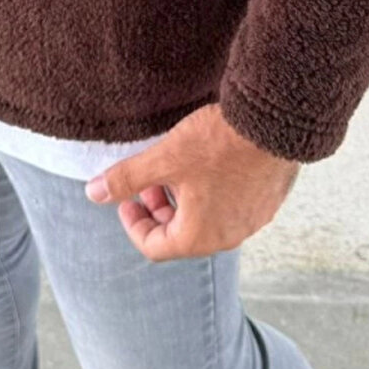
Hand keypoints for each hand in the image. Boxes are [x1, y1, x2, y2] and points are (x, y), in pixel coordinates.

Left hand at [85, 103, 298, 261]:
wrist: (274, 122)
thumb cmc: (218, 143)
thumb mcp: (164, 159)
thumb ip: (127, 179)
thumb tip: (93, 193)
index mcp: (199, 236)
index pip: (154, 247)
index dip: (133, 224)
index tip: (125, 198)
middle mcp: (227, 236)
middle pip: (181, 236)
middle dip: (158, 211)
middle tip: (147, 182)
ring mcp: (252, 221)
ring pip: (207, 221)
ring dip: (184, 202)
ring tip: (176, 169)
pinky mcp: (267, 202)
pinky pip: (230, 208)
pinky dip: (210, 195)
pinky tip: (208, 163)